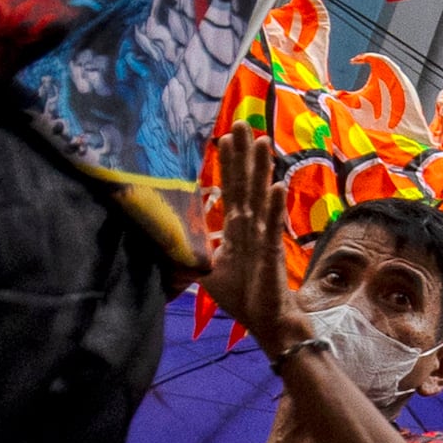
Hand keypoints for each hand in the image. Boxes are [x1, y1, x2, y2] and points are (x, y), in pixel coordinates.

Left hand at [205, 120, 302, 353]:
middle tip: (242, 122)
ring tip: (263, 141)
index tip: (224, 137)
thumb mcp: (207, 273)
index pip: (231, 189)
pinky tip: (277, 186)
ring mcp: (263, 236)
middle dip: (243, 154)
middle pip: (246, 182)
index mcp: (236, 228)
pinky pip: (273, 225)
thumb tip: (165, 247)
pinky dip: (275, 206)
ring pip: (261, 196)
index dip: (228, 164)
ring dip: (262, 169)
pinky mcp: (271, 252)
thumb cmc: (243, 295)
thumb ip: (192, 256)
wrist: (266, 320)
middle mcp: (251, 225)